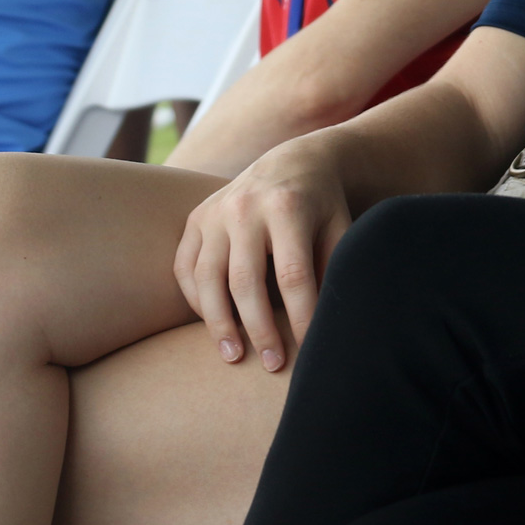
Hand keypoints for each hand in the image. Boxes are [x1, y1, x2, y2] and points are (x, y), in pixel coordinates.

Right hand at [173, 130, 352, 371]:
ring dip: (218, 324)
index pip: (293, 274)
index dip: (300, 316)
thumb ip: (336, 268)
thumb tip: (335, 323)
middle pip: (246, 281)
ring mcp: (214, 212)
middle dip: (259, 328)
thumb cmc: (323, 205)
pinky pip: (184, 268)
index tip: (309, 347)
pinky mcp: (196, 219)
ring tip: (234, 357)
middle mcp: (244, 207)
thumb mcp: (340, 227)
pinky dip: (195, 300)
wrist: (293, 161)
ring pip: (207, 279)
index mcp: (287, 207)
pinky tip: (214, 325)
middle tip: (273, 363)